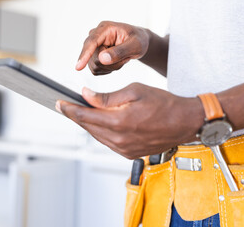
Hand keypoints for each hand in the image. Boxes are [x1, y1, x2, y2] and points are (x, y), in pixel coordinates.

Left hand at [56, 83, 203, 158]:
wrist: (185, 122)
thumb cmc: (164, 104)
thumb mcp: (134, 91)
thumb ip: (107, 97)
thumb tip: (86, 96)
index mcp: (119, 122)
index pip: (84, 116)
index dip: (69, 109)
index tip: (58, 103)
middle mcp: (119, 139)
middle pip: (88, 127)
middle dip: (76, 116)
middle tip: (66, 106)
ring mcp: (124, 149)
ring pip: (96, 135)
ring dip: (88, 124)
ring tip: (82, 112)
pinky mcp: (129, 153)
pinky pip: (107, 142)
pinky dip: (100, 132)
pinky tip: (100, 122)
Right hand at [76, 21, 149, 74]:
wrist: (139, 42)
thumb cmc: (139, 40)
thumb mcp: (135, 46)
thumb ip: (120, 52)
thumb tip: (102, 59)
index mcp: (105, 28)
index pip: (91, 42)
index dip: (84, 55)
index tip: (78, 67)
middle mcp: (95, 35)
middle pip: (94, 58)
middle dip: (110, 64)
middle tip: (125, 59)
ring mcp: (93, 46)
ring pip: (94, 66)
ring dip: (110, 67)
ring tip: (122, 59)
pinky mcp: (93, 55)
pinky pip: (96, 70)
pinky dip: (108, 70)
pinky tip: (116, 62)